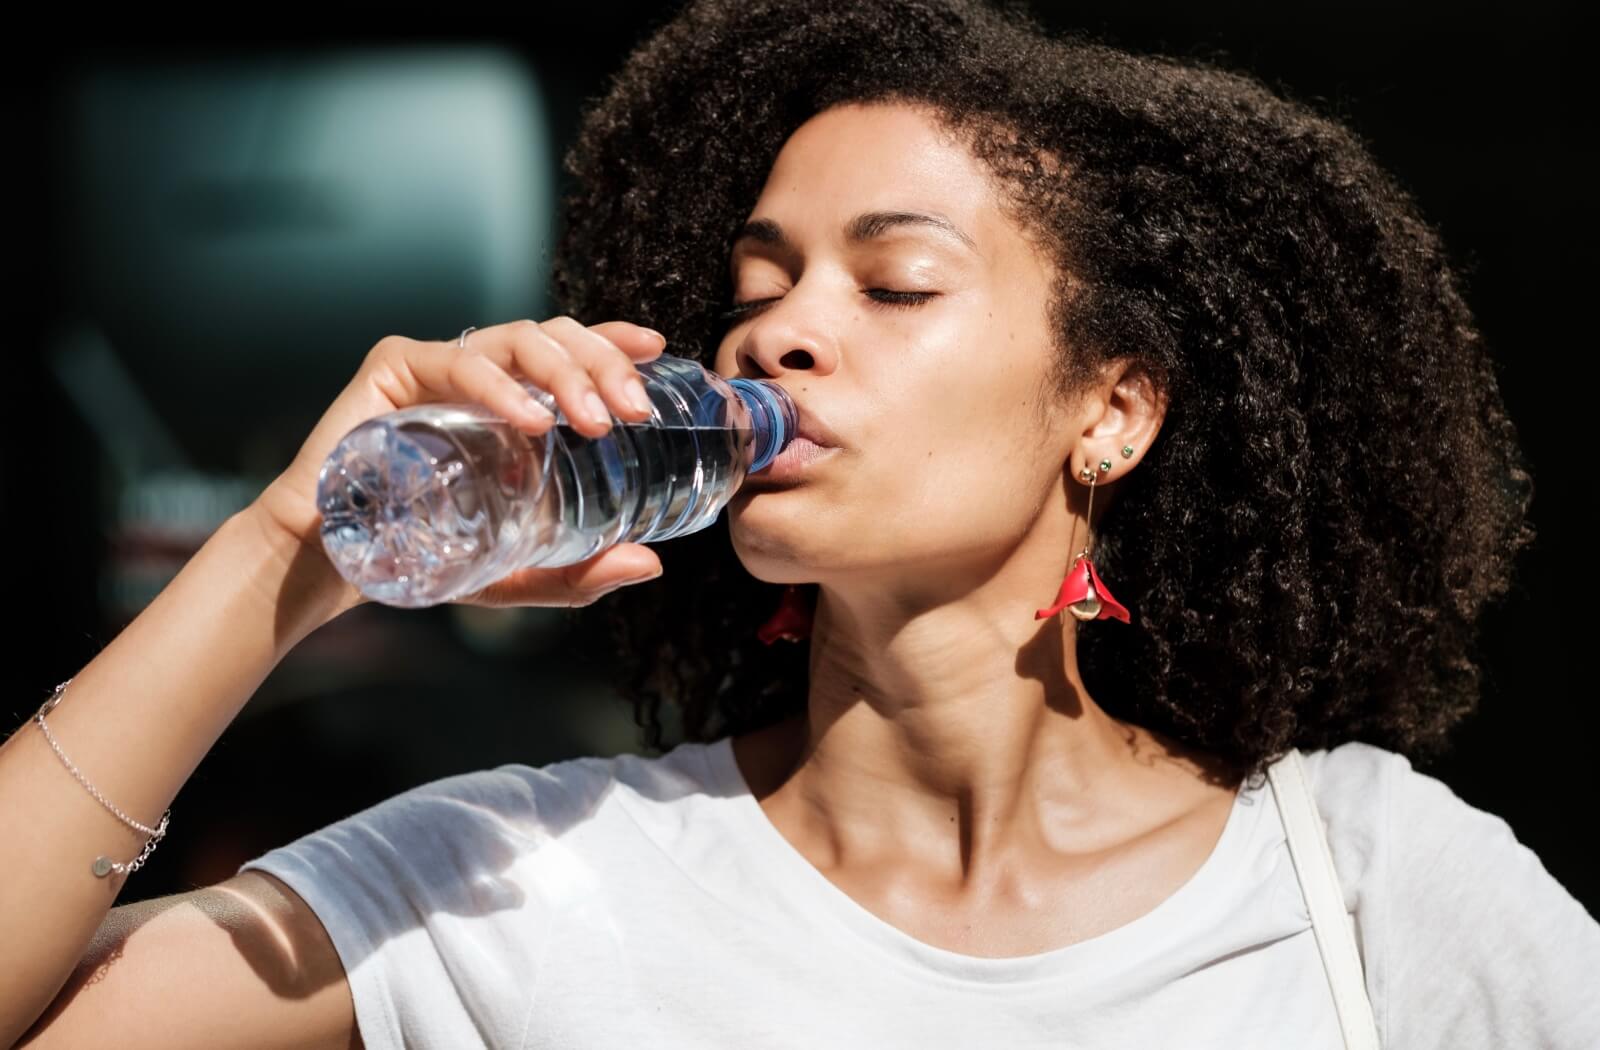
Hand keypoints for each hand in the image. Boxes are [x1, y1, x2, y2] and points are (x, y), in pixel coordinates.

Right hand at [247, 317, 668, 609]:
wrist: (336, 565)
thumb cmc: (426, 553)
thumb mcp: (515, 570)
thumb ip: (577, 573)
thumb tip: (647, 564)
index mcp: (513, 400)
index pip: (571, 351)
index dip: (613, 341)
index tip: (656, 350)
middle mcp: (481, 373)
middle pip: (554, 338)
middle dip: (602, 365)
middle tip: (634, 412)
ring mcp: (439, 365)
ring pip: (516, 338)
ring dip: (565, 373)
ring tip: (594, 420)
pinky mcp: (396, 366)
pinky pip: (460, 363)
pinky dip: (500, 386)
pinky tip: (532, 420)